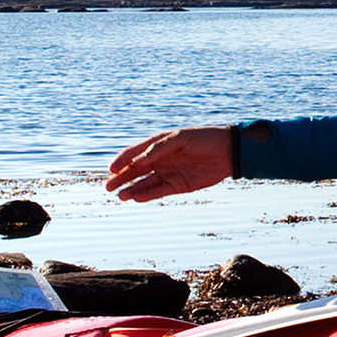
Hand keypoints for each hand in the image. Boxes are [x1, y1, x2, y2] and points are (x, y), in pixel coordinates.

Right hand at [108, 125, 235, 202]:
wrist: (228, 152)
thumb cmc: (204, 139)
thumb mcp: (181, 139)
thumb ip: (160, 148)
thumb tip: (139, 160)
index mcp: (158, 145)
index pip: (134, 153)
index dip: (121, 160)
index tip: (111, 168)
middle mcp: (160, 160)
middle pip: (135, 170)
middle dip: (121, 178)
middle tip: (108, 186)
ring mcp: (168, 173)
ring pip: (144, 183)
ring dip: (131, 189)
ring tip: (120, 195)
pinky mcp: (177, 185)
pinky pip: (158, 191)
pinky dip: (147, 195)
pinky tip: (136, 197)